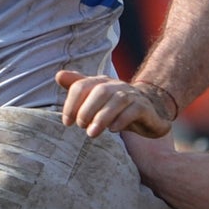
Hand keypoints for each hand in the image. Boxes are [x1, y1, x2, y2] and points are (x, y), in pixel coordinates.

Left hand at [55, 69, 176, 137]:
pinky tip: (112, 130)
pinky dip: (121, 120)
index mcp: (101, 82)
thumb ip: (78, 86)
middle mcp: (116, 85)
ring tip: (92, 133)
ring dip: (102, 117)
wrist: (150, 110)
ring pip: (117, 100)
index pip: (81, 86)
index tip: (67, 122)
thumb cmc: (116, 106)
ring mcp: (132, 95)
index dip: (71, 103)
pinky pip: (133, 110)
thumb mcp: (96, 97)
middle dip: (87, 109)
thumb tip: (58, 75)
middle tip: (81, 126)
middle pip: (100, 91)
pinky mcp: (144, 107)